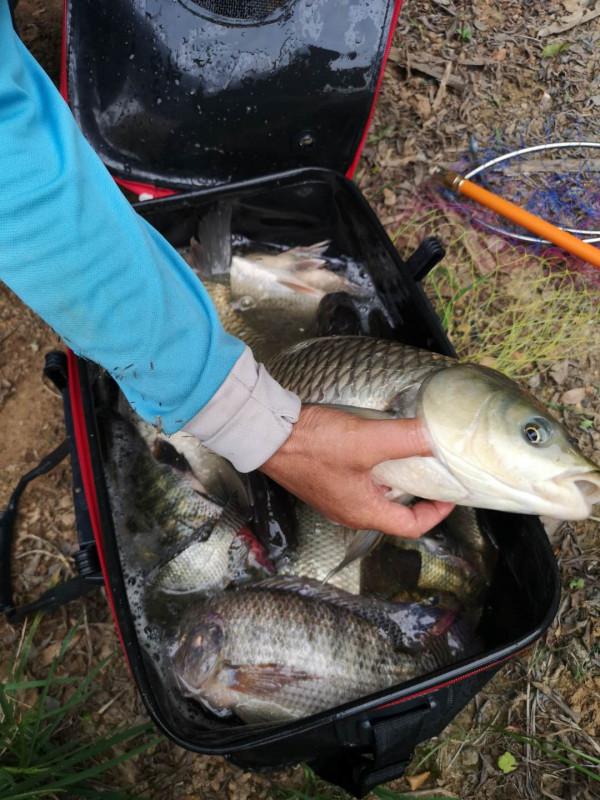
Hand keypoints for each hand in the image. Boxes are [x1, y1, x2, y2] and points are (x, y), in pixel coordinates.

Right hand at [260, 405, 453, 537]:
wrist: (266, 434)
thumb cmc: (313, 445)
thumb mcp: (367, 441)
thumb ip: (405, 439)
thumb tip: (437, 438)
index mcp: (363, 513)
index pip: (412, 527)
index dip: (436, 512)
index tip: (450, 491)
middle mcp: (349, 512)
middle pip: (395, 511)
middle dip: (418, 492)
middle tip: (433, 468)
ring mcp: (335, 498)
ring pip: (377, 495)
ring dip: (396, 478)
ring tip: (408, 453)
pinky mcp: (324, 481)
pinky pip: (359, 482)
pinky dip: (376, 469)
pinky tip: (376, 446)